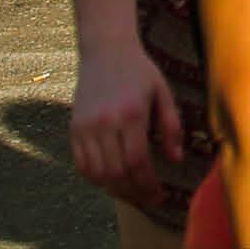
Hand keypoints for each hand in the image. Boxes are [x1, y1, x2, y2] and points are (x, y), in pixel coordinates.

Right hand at [67, 45, 185, 202]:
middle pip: (116, 172)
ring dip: (115, 190)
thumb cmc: (139, 71)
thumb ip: (171, 126)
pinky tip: (111, 182)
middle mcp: (105, 123)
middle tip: (148, 200)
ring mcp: (86, 127)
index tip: (159, 195)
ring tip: (132, 194)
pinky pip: (81, 164)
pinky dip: (95, 179)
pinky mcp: (74, 128)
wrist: (105, 51)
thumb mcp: (162, 92)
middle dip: (134, 192)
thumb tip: (175, 160)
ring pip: (97, 173)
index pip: (137, 162)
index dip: (148, 184)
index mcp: (131, 114)